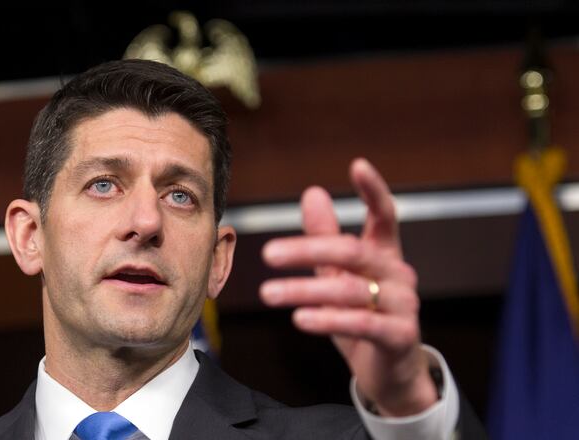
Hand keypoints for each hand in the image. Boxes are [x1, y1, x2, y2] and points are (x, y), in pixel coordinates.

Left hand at [259, 158, 437, 416]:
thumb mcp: (340, 275)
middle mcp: (397, 275)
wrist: (391, 373)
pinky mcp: (399, 336)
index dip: (374, 191)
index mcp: (385, 255)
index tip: (358, 165)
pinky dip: (328, 320)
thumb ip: (327, 237)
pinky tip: (299, 319)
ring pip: (350, 290)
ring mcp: (403, 306)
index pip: (385, 216)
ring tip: (268, 294)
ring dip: (304, 291)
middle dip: (308, 250)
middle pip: (353, 251)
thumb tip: (312, 193)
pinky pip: (361, 324)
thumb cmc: (364, 316)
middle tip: (268, 254)